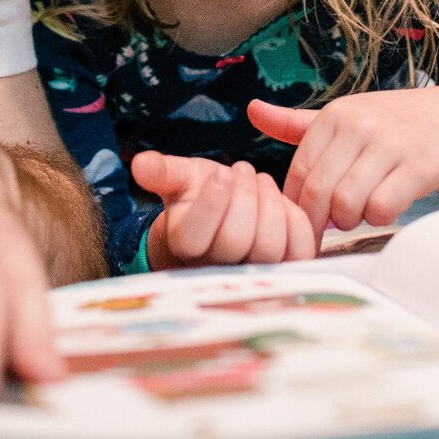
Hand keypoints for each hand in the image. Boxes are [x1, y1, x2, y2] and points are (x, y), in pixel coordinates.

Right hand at [131, 152, 317, 267]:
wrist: (224, 215)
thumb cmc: (198, 195)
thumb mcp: (179, 178)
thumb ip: (162, 172)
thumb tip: (139, 164)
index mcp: (184, 247)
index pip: (194, 236)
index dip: (211, 202)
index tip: (221, 173)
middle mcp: (217, 270)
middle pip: (235, 241)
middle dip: (243, 196)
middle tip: (241, 170)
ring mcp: (254, 274)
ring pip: (269, 247)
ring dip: (269, 203)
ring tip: (258, 181)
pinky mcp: (286, 269)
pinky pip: (299, 250)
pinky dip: (295, 219)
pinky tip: (282, 202)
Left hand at [248, 89, 438, 232]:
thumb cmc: (392, 125)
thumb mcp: (345, 117)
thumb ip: (297, 124)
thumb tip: (251, 110)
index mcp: (334, 116)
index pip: (298, 173)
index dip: (297, 207)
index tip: (305, 222)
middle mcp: (358, 126)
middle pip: (317, 193)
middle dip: (321, 221)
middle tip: (332, 227)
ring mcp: (389, 145)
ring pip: (347, 204)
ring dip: (351, 220)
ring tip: (360, 214)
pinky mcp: (419, 165)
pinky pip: (383, 208)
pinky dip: (380, 218)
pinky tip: (386, 209)